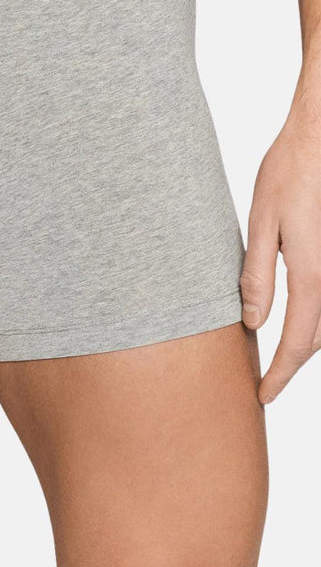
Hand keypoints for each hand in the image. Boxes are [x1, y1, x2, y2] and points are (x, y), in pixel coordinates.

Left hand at [241, 103, 320, 402]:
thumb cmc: (290, 171)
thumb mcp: (262, 222)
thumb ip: (257, 274)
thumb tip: (252, 322)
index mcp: (312, 273)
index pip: (297, 342)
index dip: (279, 375)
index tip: (262, 396)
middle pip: (319, 339)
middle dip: (292, 365)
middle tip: (265, 383)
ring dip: (308, 343)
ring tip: (278, 357)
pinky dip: (318, 317)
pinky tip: (300, 316)